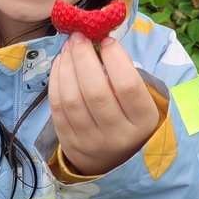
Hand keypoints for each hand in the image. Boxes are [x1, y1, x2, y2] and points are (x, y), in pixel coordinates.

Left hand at [48, 32, 159, 174]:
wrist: (115, 162)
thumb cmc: (130, 119)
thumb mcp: (142, 102)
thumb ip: (126, 74)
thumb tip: (102, 41)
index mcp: (143, 121)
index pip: (128, 86)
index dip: (115, 58)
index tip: (106, 40)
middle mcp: (118, 134)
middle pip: (95, 91)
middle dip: (83, 58)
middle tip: (79, 36)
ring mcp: (91, 141)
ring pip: (72, 99)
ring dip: (67, 66)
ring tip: (68, 46)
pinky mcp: (69, 142)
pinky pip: (57, 107)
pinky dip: (55, 81)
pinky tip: (60, 63)